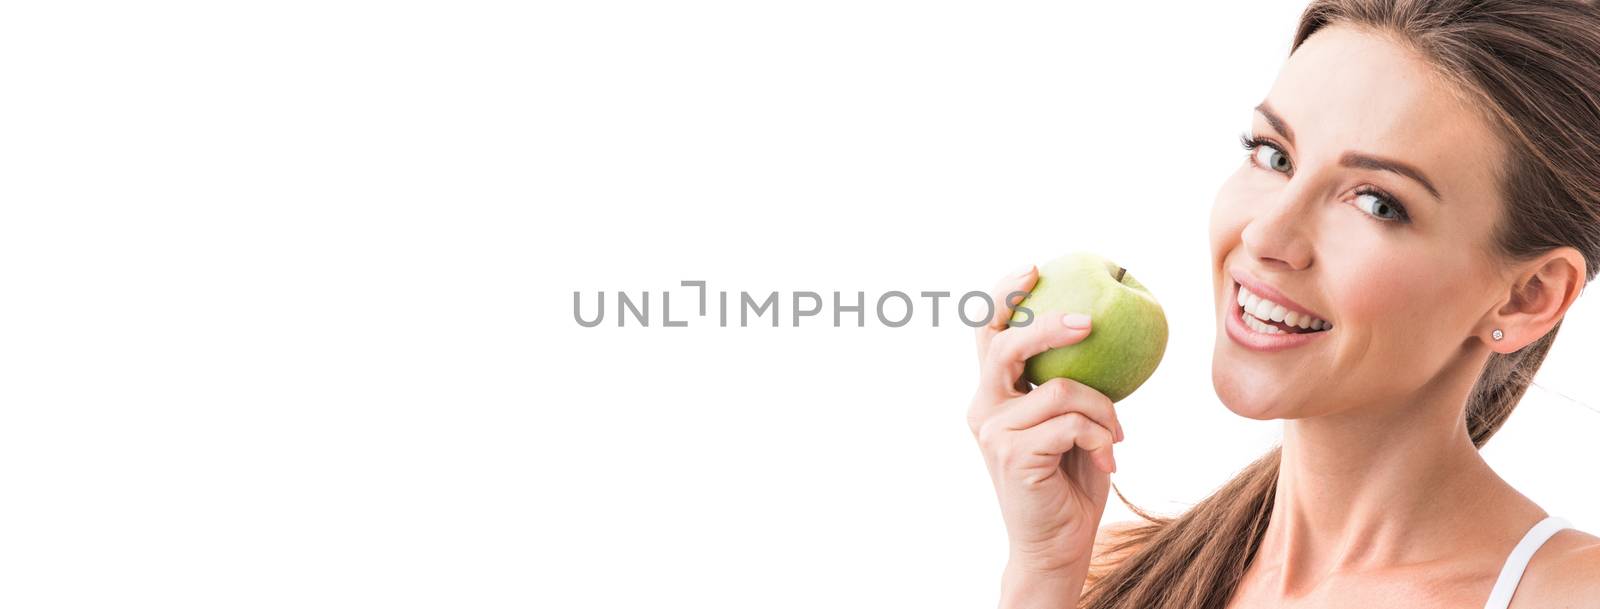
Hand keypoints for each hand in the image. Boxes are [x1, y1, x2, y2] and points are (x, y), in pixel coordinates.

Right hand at [968, 265, 1124, 577]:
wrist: (1056, 543)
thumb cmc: (1071, 479)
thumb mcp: (1071, 421)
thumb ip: (1069, 383)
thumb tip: (1102, 329)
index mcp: (992, 393)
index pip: (986, 331)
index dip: (1004, 295)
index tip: (1033, 268)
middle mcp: (983, 407)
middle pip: (1004, 344)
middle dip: (1046, 325)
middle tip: (1088, 322)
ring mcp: (993, 431)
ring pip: (1059, 389)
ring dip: (1103, 410)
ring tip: (1116, 435)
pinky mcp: (1012, 454)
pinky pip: (1072, 424)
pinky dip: (1101, 437)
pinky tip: (1108, 460)